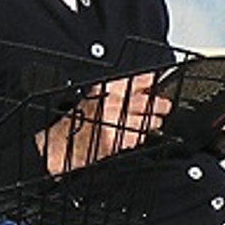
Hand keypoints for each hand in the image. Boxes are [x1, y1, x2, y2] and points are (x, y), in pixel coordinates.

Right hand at [39, 73, 162, 173]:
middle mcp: (111, 103)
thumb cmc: (75, 123)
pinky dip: (139, 137)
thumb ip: (119, 92)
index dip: (150, 79)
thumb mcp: (94, 98)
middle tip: (164, 106)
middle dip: (159, 105)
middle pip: (148, 101)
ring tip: (151, 122)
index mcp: (106, 89)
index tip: (157, 80)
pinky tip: (132, 135)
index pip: (137, 79)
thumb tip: (144, 88)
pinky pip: (138, 137)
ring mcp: (115, 122)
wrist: (60, 145)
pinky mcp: (117, 139)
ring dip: (153, 122)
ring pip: (147, 121)